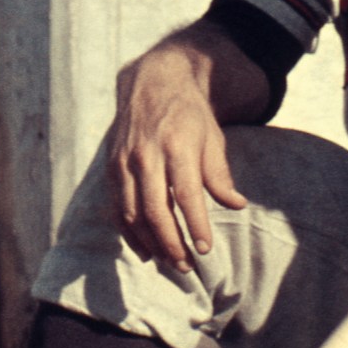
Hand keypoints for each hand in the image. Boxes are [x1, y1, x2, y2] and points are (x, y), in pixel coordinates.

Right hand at [106, 40, 247, 271]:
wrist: (152, 82)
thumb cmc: (189, 115)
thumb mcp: (212, 138)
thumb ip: (219, 174)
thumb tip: (236, 205)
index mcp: (177, 146)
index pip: (186, 194)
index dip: (195, 224)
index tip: (206, 248)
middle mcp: (146, 155)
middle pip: (155, 210)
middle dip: (171, 242)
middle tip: (187, 265)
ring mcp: (124, 162)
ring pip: (132, 213)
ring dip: (151, 243)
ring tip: (170, 261)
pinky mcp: (111, 168)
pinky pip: (118, 208)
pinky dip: (129, 233)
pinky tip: (146, 249)